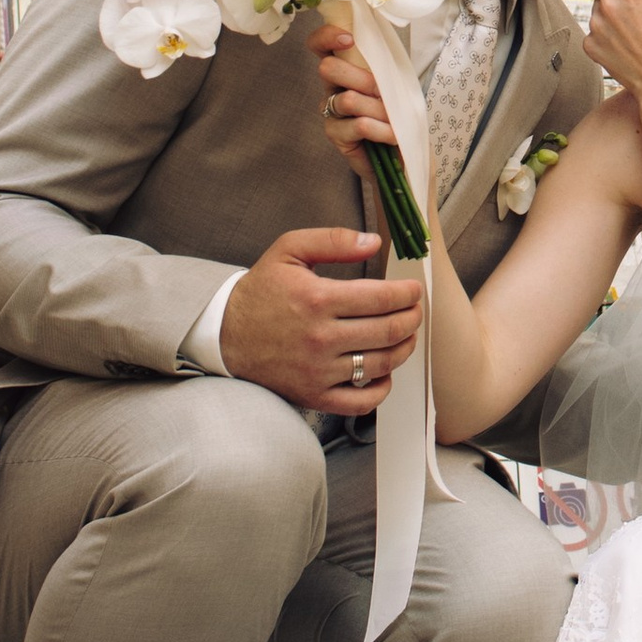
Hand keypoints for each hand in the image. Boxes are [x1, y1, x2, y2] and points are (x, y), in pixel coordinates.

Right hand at [219, 227, 420, 414]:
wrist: (225, 332)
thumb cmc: (261, 291)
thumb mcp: (289, 249)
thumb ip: (333, 240)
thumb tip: (374, 242)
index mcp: (317, 299)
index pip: (382, 298)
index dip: (407, 294)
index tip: (413, 291)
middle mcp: (320, 338)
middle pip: (388, 331)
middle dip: (411, 319)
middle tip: (415, 311)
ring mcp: (318, 370)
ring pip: (381, 364)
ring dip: (404, 349)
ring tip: (405, 335)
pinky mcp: (314, 395)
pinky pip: (360, 402)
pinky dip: (381, 389)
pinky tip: (384, 372)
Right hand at [312, 23, 394, 169]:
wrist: (403, 150)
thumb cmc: (399, 112)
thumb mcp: (396, 83)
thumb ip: (385, 65)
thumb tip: (384, 51)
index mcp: (344, 66)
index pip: (320, 44)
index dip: (326, 36)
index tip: (349, 39)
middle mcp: (332, 86)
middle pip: (328, 68)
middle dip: (362, 78)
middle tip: (383, 93)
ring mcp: (330, 110)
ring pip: (348, 99)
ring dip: (379, 109)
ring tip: (394, 119)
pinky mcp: (335, 134)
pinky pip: (359, 125)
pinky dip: (382, 129)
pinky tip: (392, 135)